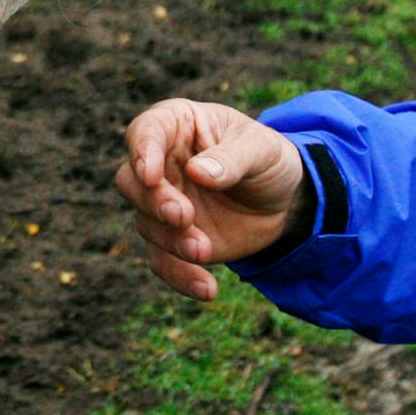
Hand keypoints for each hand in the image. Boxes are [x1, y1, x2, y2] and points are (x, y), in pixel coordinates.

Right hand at [115, 98, 310, 300]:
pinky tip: (207, 289)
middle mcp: (161, 164)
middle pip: (131, 181)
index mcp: (177, 126)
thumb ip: (232, 158)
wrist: (285, 202)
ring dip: (171, 241)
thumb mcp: (262, 149)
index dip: (142, 151)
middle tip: (183, 216)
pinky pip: (162, 261)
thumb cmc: (269, 159)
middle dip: (152, 202)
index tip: (150, 175)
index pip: (146, 130)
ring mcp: (163, 203)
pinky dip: (179, 277)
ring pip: (145, 223)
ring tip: (205, 250)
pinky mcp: (173, 240)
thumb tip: (197, 173)